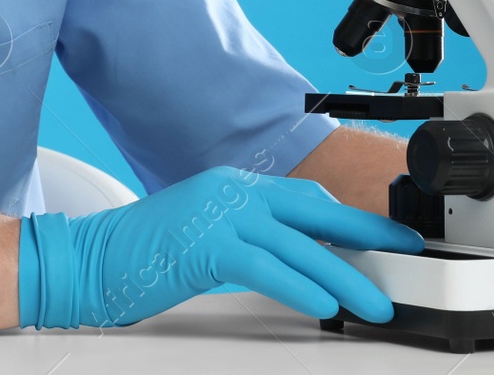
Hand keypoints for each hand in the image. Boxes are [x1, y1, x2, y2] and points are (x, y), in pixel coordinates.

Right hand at [17, 165, 425, 328]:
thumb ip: (251, 242)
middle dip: (365, 237)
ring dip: (344, 276)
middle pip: (314, 212)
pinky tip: (326, 306)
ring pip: (299, 244)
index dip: (351, 219)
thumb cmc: (142, 257)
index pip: (306, 198)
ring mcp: (218, 214)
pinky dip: (301, 286)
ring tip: (375, 303)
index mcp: (234, 187)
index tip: (385, 237)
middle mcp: (232, 192)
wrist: (89, 261)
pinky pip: (266, 266)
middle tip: (403, 255)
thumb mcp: (207, 239)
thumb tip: (299, 263)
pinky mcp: (205, 245)